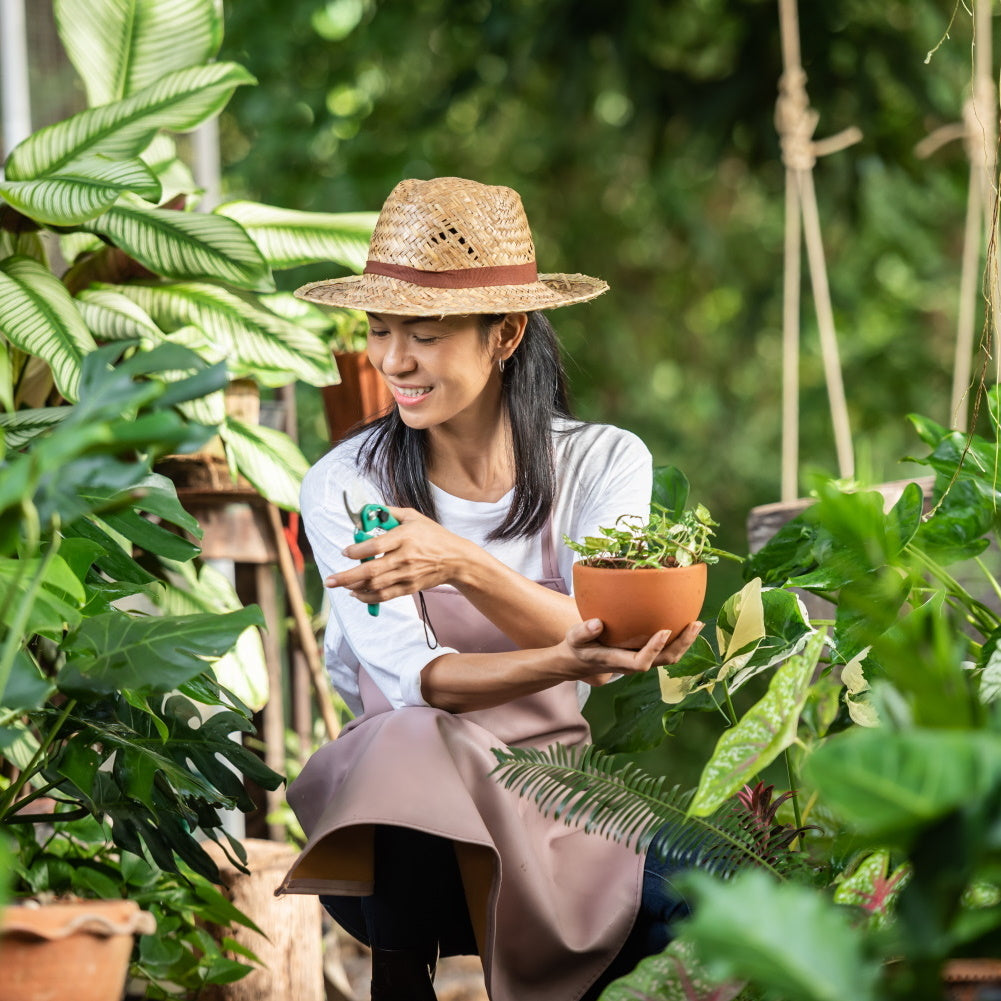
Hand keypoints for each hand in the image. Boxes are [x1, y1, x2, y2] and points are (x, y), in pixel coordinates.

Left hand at [326, 506, 474, 604]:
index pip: (375, 546)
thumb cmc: (433, 535)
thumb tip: (369, 509)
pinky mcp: (409, 587)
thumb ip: (390, 512)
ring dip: (354, 587)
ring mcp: (407, 575)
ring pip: (375, 585)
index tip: (344, 552)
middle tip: (329, 580)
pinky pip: (385, 596)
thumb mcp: (414, 517)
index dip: (356, 550)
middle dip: (346, 576)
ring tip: (340, 585)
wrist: (456, 559)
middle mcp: (405, 557)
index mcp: (405, 537)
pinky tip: (356, 594)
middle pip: (371, 570)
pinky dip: (368, 597)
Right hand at [559, 618, 704, 686]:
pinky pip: (666, 650)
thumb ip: (584, 632)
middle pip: (664, 661)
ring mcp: (641, 660)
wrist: (581, 661)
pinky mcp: (644, 653)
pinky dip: (678, 639)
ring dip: (685, 642)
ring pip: (668, 657)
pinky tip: (684, 622)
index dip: (654, 649)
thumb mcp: (574, 638)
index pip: (641, 662)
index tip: (665, 631)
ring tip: (697, 623)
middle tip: (695, 624)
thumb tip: (597, 623)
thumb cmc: (578, 647)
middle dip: (682, 645)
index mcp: (617, 661)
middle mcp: (633, 664)